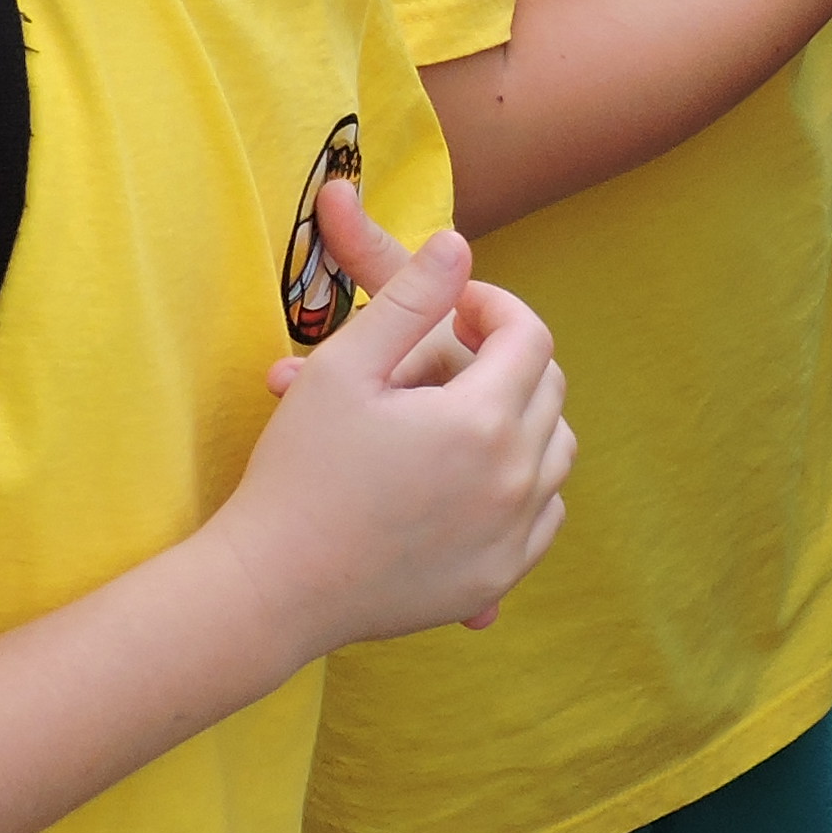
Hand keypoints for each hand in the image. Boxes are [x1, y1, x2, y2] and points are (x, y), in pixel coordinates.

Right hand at [219, 183, 573, 656]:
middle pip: (549, 389)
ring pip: (556, 452)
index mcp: (482, 420)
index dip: (493, 306)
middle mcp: (516, 479)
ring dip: (524, 417)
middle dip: (508, 357)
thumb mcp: (344, 367)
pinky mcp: (499, 579)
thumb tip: (458, 245)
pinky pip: (544, 514)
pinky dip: (524, 483)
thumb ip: (408, 298)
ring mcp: (513, 535)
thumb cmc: (300, 471)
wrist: (275, 587)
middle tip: (451, 350)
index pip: (529, 336)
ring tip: (464, 408)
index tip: (453, 307)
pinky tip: (473, 473)